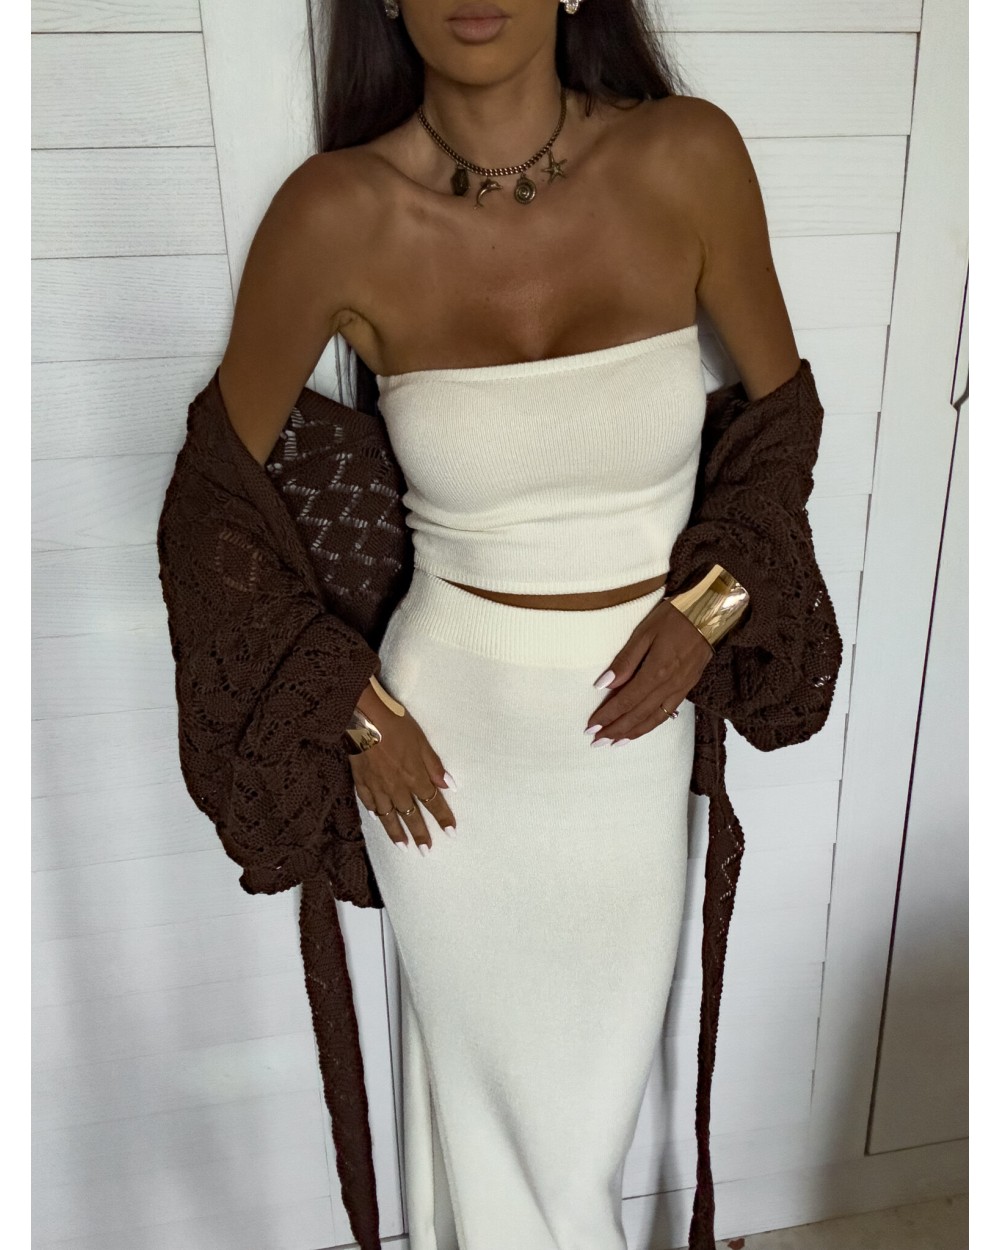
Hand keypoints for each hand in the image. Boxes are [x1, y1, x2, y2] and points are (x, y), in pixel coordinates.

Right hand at [349, 686, 456, 853]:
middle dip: (420, 833)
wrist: (364, 718)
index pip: (432, 802)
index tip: (450, 832)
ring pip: (388, 815)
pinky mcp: (361, 781)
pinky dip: (374, 812)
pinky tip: (377, 818)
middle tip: (426, 850)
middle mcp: (396, 787)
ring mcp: (377, 786)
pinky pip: (369, 802)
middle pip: (411, 815)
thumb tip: (449, 785)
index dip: (442, 818)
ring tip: (403, 846)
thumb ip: (434, 766)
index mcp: (414, 776)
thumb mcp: (421, 741)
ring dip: (396, 832)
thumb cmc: (395, 724)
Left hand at [585, 599, 712, 744]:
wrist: (711, 613)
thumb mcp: (645, 631)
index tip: (590, 726)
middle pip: (637, 715)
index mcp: (656, 671)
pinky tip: (639, 730)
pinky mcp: (688, 687)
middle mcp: (669, 685)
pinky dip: (650, 726)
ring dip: (632, 733)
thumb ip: (625, 660)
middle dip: (615, 730)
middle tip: (596, 741)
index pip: (626, 701)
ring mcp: (680, 688)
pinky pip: (666, 714)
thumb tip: (603, 683)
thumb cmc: (675, 617)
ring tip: (614, 743)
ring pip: (653, 719)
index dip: (607, 715)